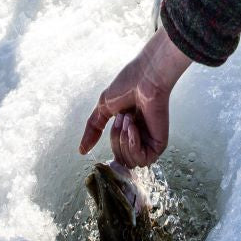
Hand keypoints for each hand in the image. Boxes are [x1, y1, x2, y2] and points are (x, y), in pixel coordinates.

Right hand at [78, 28, 192, 167]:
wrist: (145, 77)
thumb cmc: (128, 86)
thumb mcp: (104, 108)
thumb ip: (93, 129)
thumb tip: (81, 150)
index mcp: (129, 132)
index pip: (117, 155)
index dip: (113, 143)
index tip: (115, 121)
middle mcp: (141, 140)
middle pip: (120, 160)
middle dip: (116, 138)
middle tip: (123, 117)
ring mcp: (150, 143)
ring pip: (130, 162)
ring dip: (123, 140)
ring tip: (129, 119)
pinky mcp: (159, 145)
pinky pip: (142, 160)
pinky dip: (133, 145)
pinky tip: (134, 127)